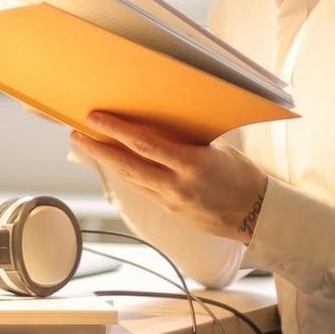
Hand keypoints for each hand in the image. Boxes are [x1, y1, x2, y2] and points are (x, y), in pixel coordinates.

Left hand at [69, 111, 267, 243]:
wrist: (258, 215)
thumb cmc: (242, 175)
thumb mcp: (218, 149)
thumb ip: (187, 139)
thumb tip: (160, 121)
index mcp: (192, 164)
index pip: (144, 144)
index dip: (116, 130)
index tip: (96, 118)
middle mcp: (177, 185)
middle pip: (127, 165)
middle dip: (98, 149)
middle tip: (76, 134)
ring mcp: (171, 201)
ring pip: (129, 179)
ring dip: (106, 162)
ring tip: (87, 145)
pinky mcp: (170, 211)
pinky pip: (141, 189)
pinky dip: (126, 174)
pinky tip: (113, 163)